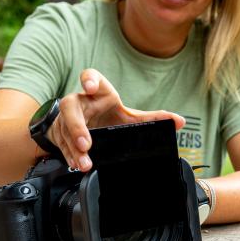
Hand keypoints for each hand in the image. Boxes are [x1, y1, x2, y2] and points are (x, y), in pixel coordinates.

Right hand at [48, 68, 185, 171]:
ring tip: (84, 162)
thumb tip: (180, 121)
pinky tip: (76, 163)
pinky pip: (60, 143)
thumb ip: (152, 119)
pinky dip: (68, 154)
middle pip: (71, 106)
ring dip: (73, 147)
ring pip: (64, 129)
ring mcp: (67, 116)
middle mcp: (80, 101)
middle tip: (86, 143)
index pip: (90, 76)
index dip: (89, 79)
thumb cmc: (108, 115)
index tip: (90, 87)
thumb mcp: (129, 116)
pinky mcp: (59, 131)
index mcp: (99, 92)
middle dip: (76, 126)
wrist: (87, 125)